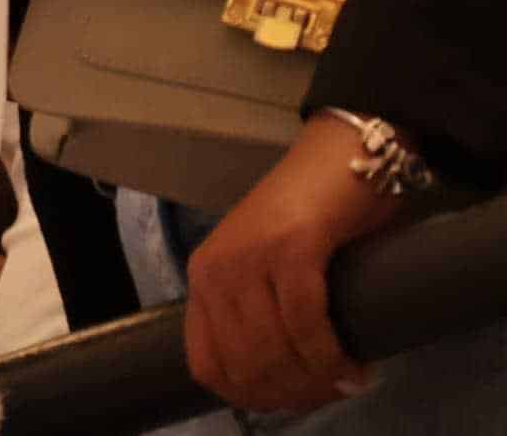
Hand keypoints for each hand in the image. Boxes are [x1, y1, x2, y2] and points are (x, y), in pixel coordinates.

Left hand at [183, 112, 393, 412]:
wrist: (342, 157)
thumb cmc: (311, 218)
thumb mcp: (266, 270)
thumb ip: (260, 313)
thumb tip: (279, 378)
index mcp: (203, 280)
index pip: (206, 364)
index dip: (251, 396)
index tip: (294, 401)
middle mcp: (215, 271)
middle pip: (245, 366)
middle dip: (293, 392)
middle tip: (332, 392)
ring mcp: (248, 258)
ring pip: (274, 351)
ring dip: (317, 380)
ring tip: (348, 380)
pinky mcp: (290, 249)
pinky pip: (306, 324)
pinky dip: (333, 355)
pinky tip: (355, 365)